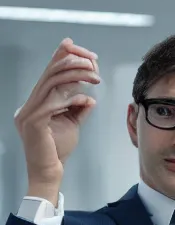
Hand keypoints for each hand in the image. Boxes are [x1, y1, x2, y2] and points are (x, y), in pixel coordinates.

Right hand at [14, 38, 99, 202]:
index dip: (65, 57)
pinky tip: (85, 101)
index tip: (88, 54)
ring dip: (77, 75)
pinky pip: (53, 103)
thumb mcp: (72, 122)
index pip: (50, 72)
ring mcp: (28, 112)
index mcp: (37, 100)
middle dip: (74, 62)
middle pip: (51, 71)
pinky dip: (72, 98)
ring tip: (95, 78)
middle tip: (94, 64)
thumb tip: (89, 96)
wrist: (50, 170)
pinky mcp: (33, 122)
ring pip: (52, 81)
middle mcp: (30, 103)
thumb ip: (78, 107)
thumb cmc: (59, 147)